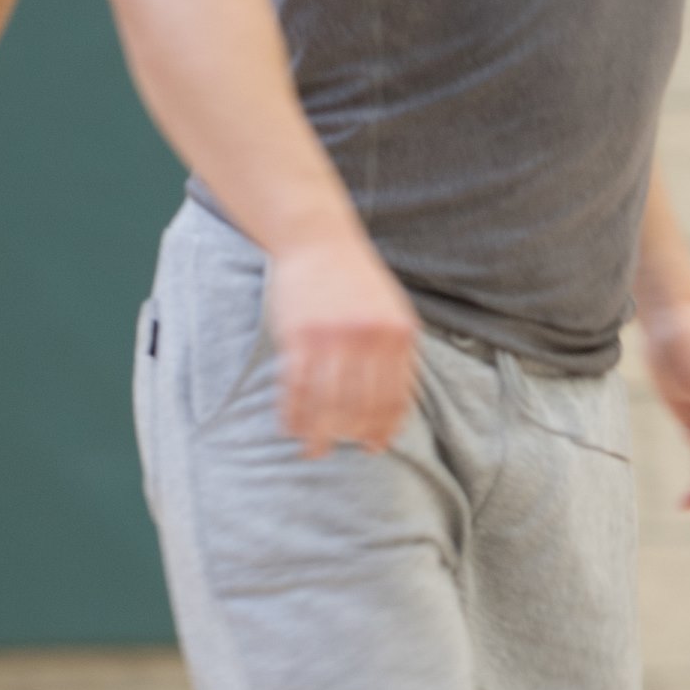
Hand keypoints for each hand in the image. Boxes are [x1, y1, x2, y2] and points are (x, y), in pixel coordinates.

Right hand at [264, 231, 419, 455]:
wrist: (317, 239)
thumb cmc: (356, 280)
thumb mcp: (392, 311)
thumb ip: (397, 353)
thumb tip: (397, 406)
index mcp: (399, 335)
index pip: (396, 396)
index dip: (385, 427)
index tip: (374, 447)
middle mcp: (369, 339)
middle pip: (363, 405)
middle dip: (352, 434)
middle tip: (341, 449)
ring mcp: (333, 338)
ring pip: (328, 402)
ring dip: (319, 434)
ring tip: (313, 450)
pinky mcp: (298, 336)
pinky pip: (296, 388)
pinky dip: (292, 414)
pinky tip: (290, 428)